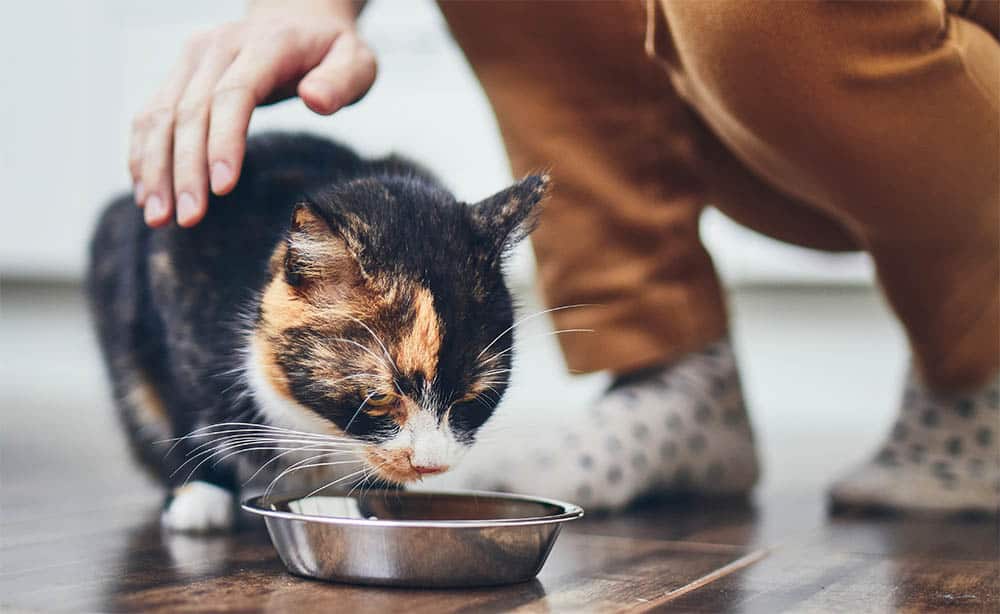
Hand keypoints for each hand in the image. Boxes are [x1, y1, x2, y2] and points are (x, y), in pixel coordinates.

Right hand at [129, 5, 374, 226]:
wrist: (298, 18)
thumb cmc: (332, 52)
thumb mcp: (357, 61)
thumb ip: (343, 80)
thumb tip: (315, 99)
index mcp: (266, 44)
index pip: (234, 95)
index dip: (223, 142)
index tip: (221, 188)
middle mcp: (220, 46)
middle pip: (191, 111)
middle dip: (185, 169)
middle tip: (187, 219)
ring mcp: (194, 58)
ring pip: (160, 114)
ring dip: (155, 168)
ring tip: (158, 217)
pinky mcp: (179, 73)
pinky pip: (151, 114)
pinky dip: (143, 154)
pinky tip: (147, 193)